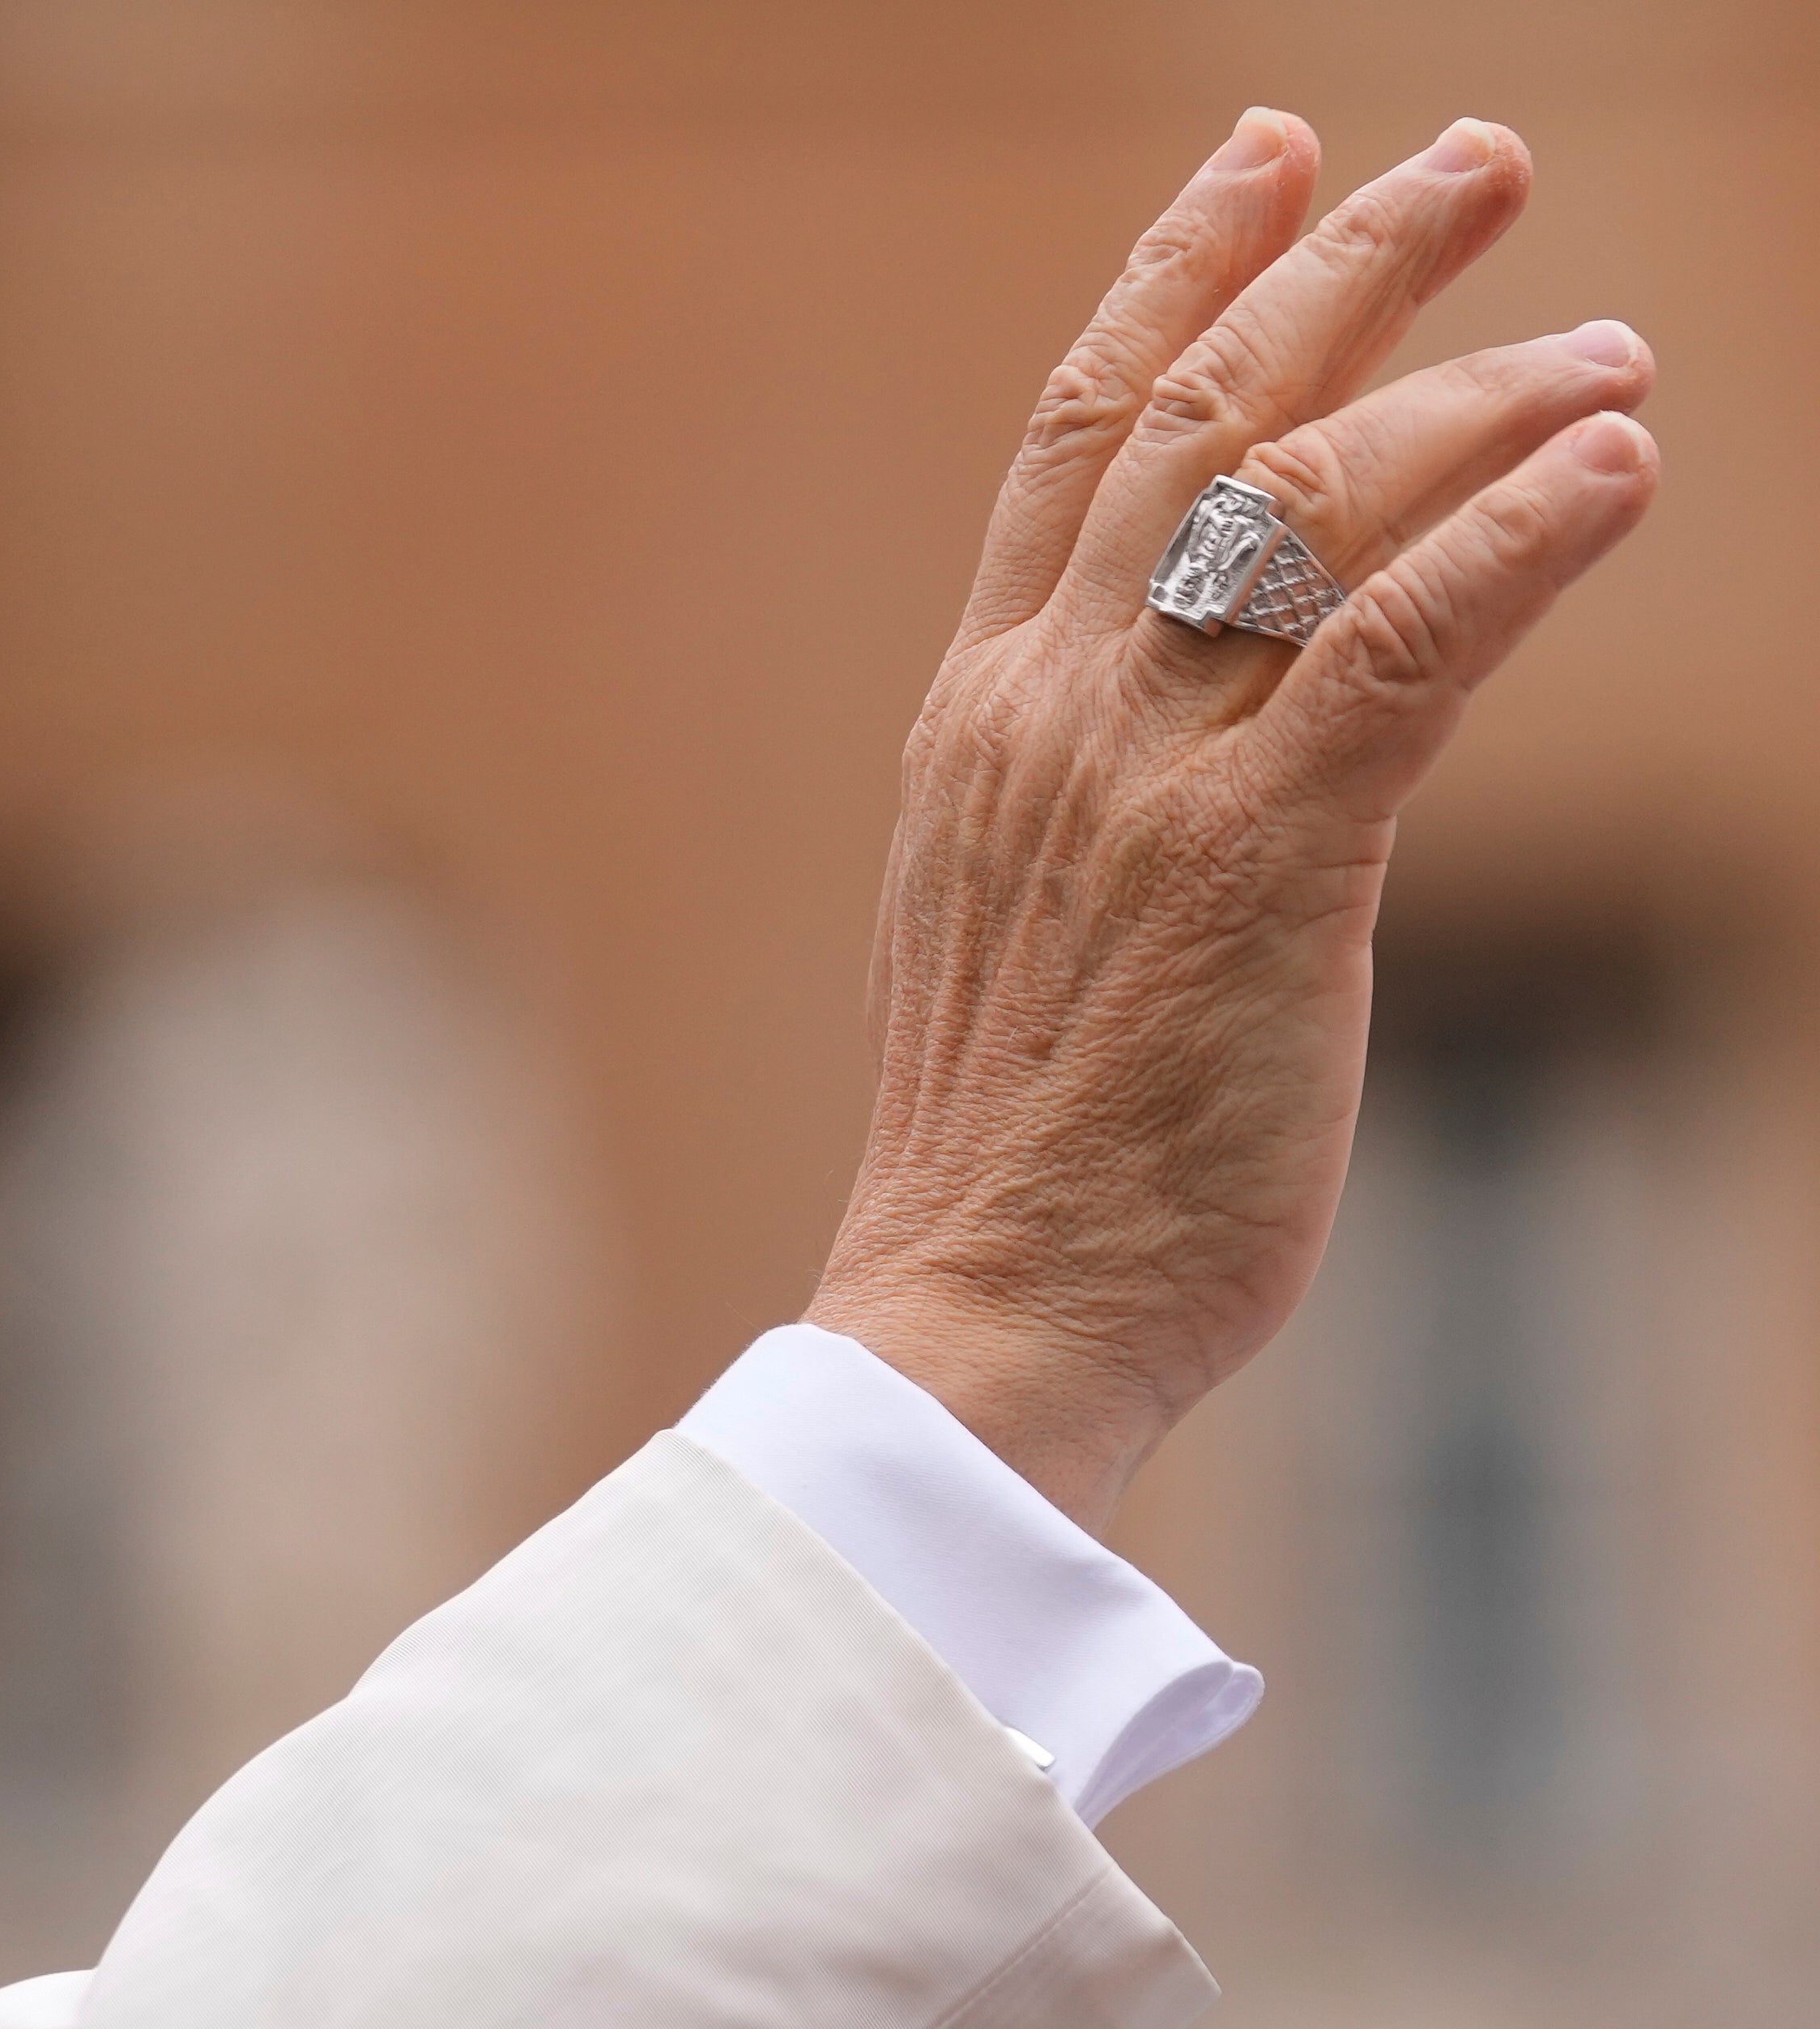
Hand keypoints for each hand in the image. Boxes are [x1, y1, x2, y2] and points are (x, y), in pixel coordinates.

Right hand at [807, 110, 1659, 1530]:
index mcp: (980, 720)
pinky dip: (1518, 536)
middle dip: (1344, 263)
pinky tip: (1617, 468)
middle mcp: (1046, 711)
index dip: (1176, 280)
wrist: (972, 1310)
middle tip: (1475, 158)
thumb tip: (1227, 739)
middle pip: (1198, 420)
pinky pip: (1403, 649)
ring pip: (1309, 503)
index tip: (1264, 165)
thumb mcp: (1023, 923)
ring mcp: (1143, 781)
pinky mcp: (1256, 866)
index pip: (1073, 443)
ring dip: (1479, 389)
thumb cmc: (1015, 1157)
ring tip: (1611, 348)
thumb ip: (1102, 795)